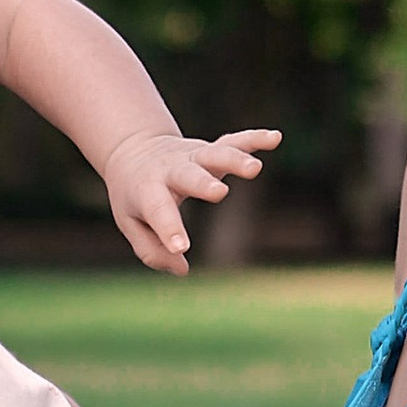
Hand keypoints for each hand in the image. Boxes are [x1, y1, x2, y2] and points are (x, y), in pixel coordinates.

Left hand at [103, 125, 279, 276]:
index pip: (158, 211)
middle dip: (203, 184)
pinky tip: (275, 138)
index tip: (180, 248)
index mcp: (148, 191)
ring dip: (234, 160)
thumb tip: (181, 268)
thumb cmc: (134, 196)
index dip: (169, 229)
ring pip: (215, 154)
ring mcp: (193, 157)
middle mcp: (171, 170)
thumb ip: (151, 250)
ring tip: (254, 169)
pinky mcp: (212, 149)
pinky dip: (254, 139)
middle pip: (188, 175)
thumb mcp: (131, 224)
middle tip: (219, 193)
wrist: (134, 151)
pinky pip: (234, 141)